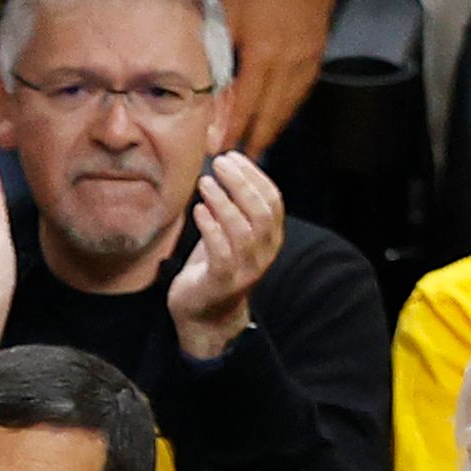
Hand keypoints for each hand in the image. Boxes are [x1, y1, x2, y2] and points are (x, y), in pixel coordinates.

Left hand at [167, 149, 284, 358]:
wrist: (203, 313)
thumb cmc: (214, 265)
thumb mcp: (229, 231)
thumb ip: (234, 205)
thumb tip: (226, 164)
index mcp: (270, 238)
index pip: (272, 200)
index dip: (254, 175)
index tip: (232, 156)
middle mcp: (264, 254)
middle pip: (260, 211)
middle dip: (240, 182)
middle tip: (218, 164)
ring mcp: (246, 269)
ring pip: (242, 229)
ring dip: (223, 201)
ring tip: (204, 183)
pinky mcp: (223, 281)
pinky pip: (221, 250)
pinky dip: (210, 226)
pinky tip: (198, 210)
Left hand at [219, 0, 334, 155]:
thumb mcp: (230, 12)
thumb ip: (217, 45)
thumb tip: (203, 76)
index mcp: (262, 56)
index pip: (245, 103)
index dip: (232, 129)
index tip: (220, 148)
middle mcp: (286, 68)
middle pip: (269, 115)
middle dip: (255, 141)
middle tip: (241, 161)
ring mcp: (304, 67)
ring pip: (286, 109)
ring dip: (271, 131)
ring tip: (257, 147)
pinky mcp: (314, 63)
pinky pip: (298, 97)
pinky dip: (284, 112)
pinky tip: (275, 119)